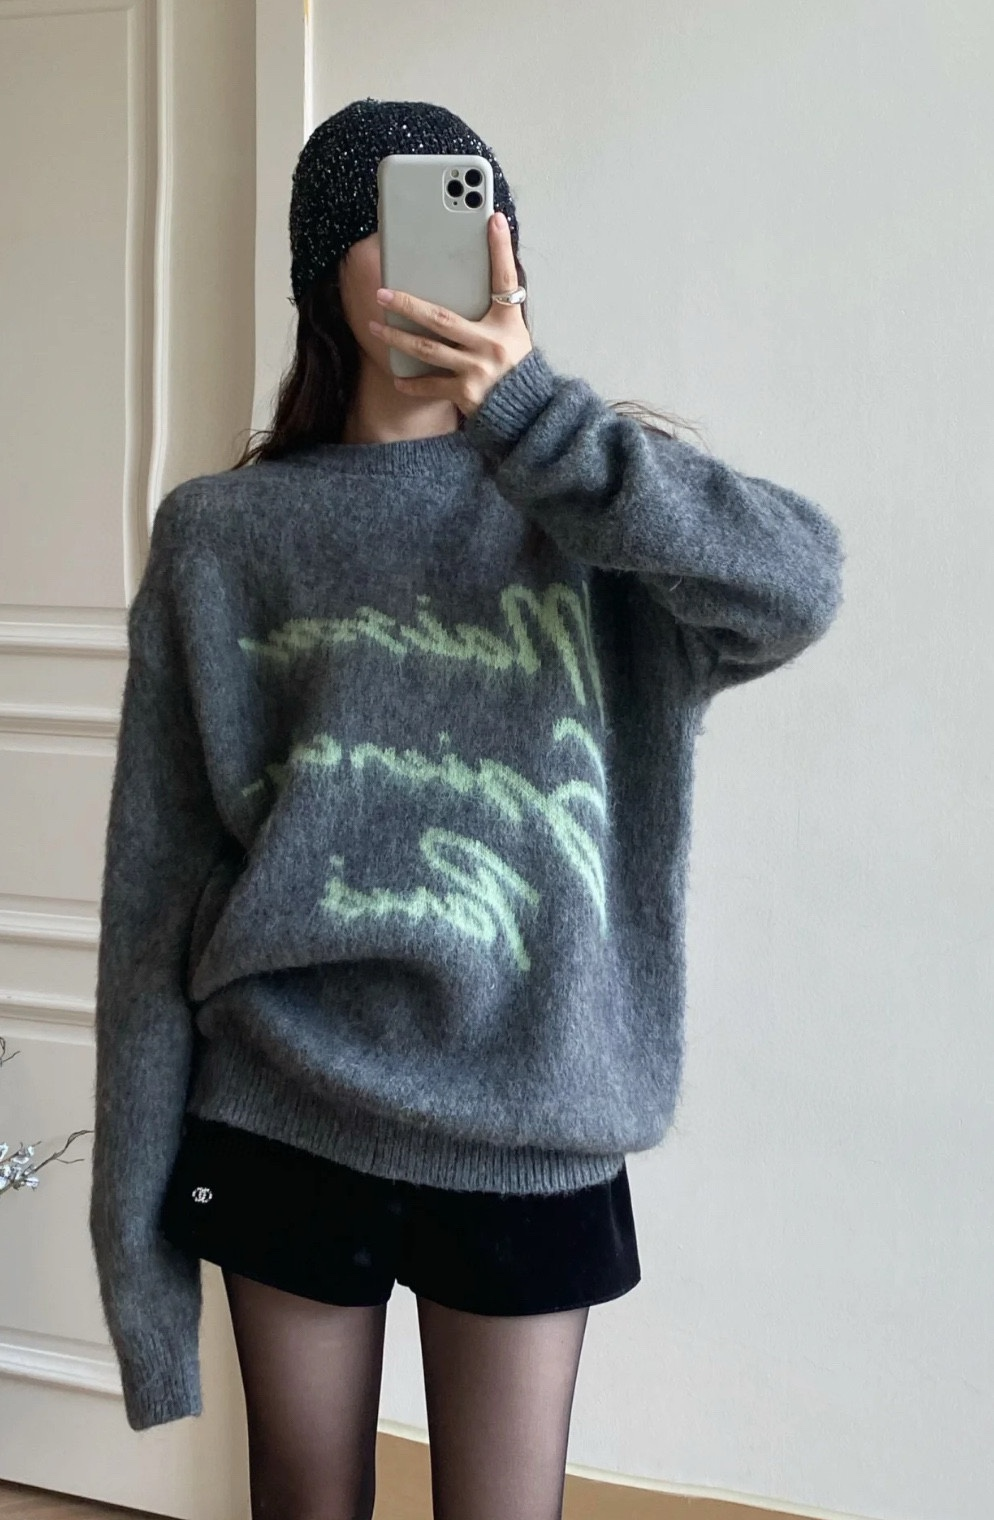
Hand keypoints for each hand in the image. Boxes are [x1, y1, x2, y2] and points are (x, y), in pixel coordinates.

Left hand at [368, 210, 533, 417]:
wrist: (528, 411)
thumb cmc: (517, 367)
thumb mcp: (514, 332)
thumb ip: (498, 307)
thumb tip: (480, 274)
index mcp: (507, 324)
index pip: (505, 279)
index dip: (500, 249)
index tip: (492, 219)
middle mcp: (491, 344)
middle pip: (441, 318)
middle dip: (408, 305)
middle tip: (382, 294)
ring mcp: (477, 370)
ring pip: (427, 350)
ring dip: (398, 339)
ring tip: (376, 328)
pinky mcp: (466, 394)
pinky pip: (432, 385)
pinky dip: (412, 383)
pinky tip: (396, 377)